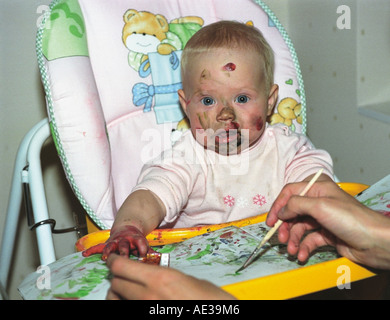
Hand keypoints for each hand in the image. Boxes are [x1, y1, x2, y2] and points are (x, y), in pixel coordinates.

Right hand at [82, 225, 148, 259]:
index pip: (140, 243)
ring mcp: (115, 241)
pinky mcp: (107, 243)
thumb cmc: (136, 239)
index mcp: (136, 239)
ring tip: (105, 257)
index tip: (143, 254)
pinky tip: (85, 254)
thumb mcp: (144, 243)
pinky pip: (98, 247)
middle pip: (124, 246)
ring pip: (111, 246)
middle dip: (124, 252)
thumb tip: (158, 258)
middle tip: (124, 258)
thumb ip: (150, 251)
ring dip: (108, 251)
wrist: (128, 227)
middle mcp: (124, 240)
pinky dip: (91, 250)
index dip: (142, 248)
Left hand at [106, 254, 235, 299]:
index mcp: (159, 279)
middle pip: (115, 283)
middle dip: (118, 278)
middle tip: (124, 275)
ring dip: (118, 294)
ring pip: (115, 300)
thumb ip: (165, 277)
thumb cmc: (209, 298)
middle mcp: (147, 296)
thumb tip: (152, 275)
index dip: (114, 261)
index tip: (114, 259)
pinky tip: (134, 300)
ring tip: (126, 290)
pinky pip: (126, 309)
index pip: (121, 267)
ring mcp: (145, 310)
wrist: (216, 314)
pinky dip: (126, 303)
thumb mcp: (188, 280)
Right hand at [267, 181, 389, 268]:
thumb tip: (280, 211)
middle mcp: (318, 201)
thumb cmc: (351, 218)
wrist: (375, 242)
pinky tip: (302, 254)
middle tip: (281, 239)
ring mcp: (322, 218)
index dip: (278, 206)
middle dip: (285, 227)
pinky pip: (309, 240)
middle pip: (293, 212)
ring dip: (293, 240)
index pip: (290, 193)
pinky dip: (304, 247)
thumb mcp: (319, 206)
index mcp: (317, 188)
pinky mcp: (327, 234)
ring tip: (292, 250)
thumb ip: (295, 205)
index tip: (270, 221)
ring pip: (299, 227)